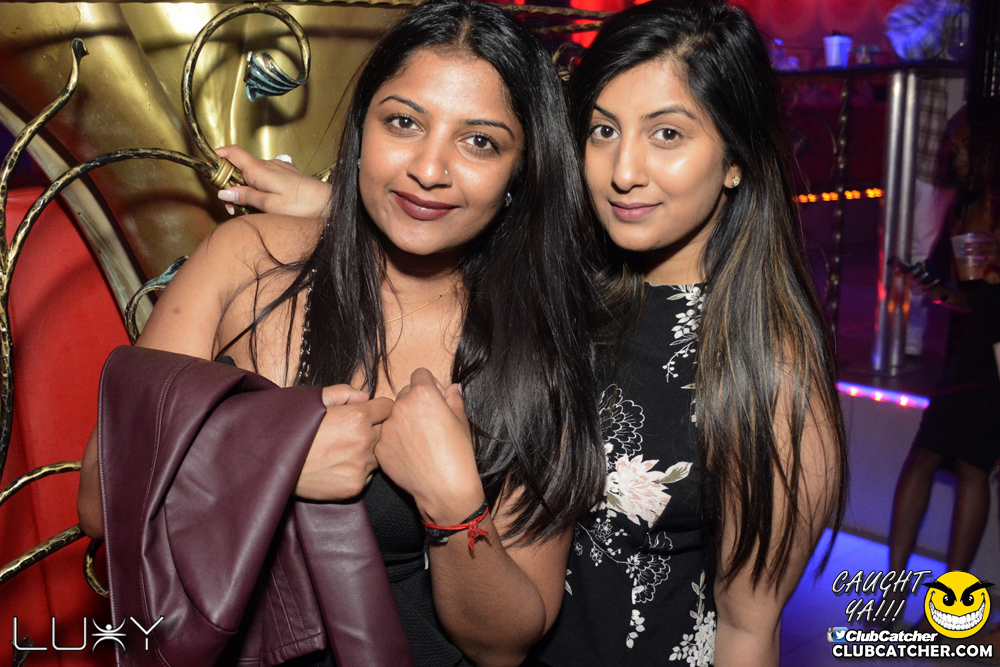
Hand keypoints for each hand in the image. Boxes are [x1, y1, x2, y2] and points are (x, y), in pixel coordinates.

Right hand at [215, 144, 332, 217]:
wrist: (328, 203)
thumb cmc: (301, 205)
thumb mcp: (269, 205)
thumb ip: (246, 196)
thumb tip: (224, 192)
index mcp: (259, 170)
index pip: (232, 152)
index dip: (217, 155)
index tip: (208, 167)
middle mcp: (267, 164)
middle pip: (239, 167)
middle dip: (230, 184)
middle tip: (231, 207)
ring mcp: (277, 168)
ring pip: (252, 174)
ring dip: (245, 188)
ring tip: (249, 208)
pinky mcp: (285, 174)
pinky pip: (264, 177)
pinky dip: (258, 187)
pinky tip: (263, 203)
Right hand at [296, 384, 392, 500]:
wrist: (272, 463)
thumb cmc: (293, 428)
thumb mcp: (314, 400)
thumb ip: (344, 393)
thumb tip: (366, 397)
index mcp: (358, 416)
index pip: (388, 407)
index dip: (379, 408)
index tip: (369, 413)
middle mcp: (364, 441)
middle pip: (387, 432)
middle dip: (375, 429)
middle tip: (352, 432)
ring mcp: (361, 466)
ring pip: (379, 455)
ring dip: (368, 451)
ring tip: (342, 450)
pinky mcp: (355, 486)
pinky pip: (368, 475)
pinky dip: (358, 470)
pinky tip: (338, 465)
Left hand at [376, 369, 482, 523]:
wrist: (445, 489)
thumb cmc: (458, 454)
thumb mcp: (462, 421)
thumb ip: (454, 398)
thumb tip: (452, 387)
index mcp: (423, 395)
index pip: (420, 374)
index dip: (430, 385)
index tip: (436, 399)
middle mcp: (401, 406)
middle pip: (405, 393)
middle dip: (415, 402)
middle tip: (429, 422)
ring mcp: (387, 428)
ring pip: (394, 416)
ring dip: (404, 422)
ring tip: (420, 442)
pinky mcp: (380, 448)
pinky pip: (386, 437)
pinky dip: (396, 442)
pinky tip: (411, 455)